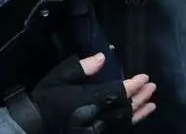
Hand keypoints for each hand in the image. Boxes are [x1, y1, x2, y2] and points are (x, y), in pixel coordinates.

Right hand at [17, 53, 155, 132]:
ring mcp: (96, 131)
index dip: (132, 86)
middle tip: (151, 86)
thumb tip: (102, 58)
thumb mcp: (59, 77)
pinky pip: (117, 130)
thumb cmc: (46, 99)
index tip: (143, 77)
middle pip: (123, 108)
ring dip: (139, 112)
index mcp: (86, 101)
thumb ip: (81, 67)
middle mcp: (94, 118)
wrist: (33, 126)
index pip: (115, 93)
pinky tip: (137, 117)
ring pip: (123, 122)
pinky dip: (130, 123)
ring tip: (151, 102)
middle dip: (139, 97)